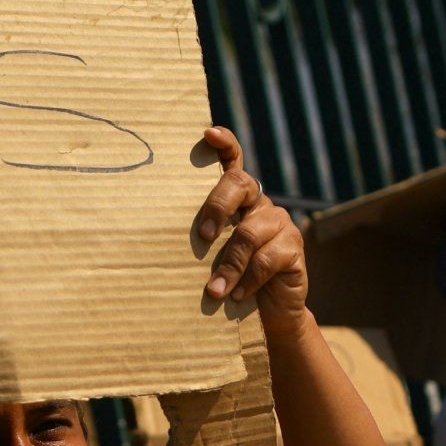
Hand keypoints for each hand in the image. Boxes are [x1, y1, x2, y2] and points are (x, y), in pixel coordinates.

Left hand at [193, 126, 308, 337]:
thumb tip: (151, 234)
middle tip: (202, 234)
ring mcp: (279, 223)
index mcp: (237, 199)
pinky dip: (247, 280)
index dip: (224, 144)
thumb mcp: (211, 256)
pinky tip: (236, 296)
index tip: (208, 134)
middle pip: (239, 184)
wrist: (270, 311)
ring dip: (228, 265)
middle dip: (217, 205)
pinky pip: (266, 260)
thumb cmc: (230, 279)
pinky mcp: (294, 248)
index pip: (232, 161)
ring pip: (248, 233)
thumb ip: (200, 240)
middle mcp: (259, 203)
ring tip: (213, 291)